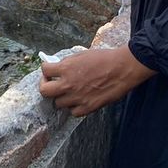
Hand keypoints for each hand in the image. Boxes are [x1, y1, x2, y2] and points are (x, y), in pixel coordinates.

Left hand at [39, 46, 155, 116]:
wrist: (122, 68)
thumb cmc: (104, 58)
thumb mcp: (82, 55)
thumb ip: (68, 63)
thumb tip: (59, 68)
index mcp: (66, 68)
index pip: (45, 70)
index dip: (46, 70)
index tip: (49, 71)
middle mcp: (68, 84)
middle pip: (44, 91)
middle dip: (46, 87)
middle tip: (51, 84)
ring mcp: (77, 97)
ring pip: (58, 104)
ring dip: (62, 98)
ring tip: (69, 93)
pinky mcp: (88, 107)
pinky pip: (73, 112)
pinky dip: (74, 107)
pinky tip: (79, 100)